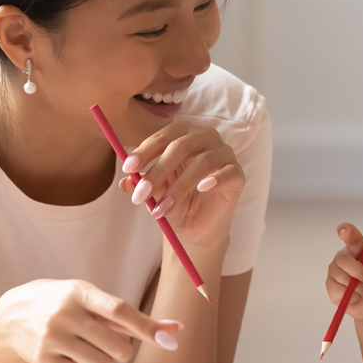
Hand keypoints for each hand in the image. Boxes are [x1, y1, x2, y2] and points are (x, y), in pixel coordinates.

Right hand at [0, 279, 184, 362]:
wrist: (9, 318)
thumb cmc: (63, 305)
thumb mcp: (89, 299)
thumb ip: (130, 316)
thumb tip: (177, 328)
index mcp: (80, 292)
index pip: (120, 310)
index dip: (148, 327)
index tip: (171, 340)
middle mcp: (65, 313)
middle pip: (118, 347)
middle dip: (123, 352)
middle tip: (110, 345)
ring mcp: (52, 338)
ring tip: (92, 353)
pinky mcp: (44, 360)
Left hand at [117, 119, 243, 248]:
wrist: (195, 228)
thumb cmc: (173, 201)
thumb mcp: (153, 193)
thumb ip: (140, 183)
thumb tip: (125, 182)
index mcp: (183, 134)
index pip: (163, 136)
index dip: (145, 151)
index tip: (127, 169)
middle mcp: (205, 138)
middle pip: (181, 146)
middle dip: (158, 172)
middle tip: (141, 196)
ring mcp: (224, 154)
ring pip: (202, 161)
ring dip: (178, 187)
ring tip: (161, 209)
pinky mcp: (237, 174)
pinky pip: (228, 172)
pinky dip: (214, 179)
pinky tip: (201, 189)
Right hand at [325, 222, 362, 319]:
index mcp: (357, 247)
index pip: (348, 233)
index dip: (344, 231)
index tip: (343, 233)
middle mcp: (344, 256)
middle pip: (342, 259)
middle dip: (358, 271)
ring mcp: (335, 271)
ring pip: (340, 276)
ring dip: (358, 287)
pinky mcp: (331, 286)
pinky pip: (337, 289)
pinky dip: (351, 296)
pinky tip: (356, 296)